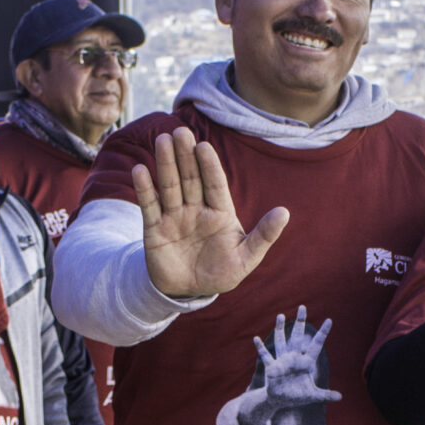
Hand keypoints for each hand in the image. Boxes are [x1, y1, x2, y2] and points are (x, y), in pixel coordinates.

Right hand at [136, 128, 289, 299]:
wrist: (189, 292)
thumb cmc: (221, 273)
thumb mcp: (246, 259)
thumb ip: (264, 236)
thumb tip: (285, 212)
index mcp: (220, 212)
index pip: (215, 183)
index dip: (209, 165)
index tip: (204, 146)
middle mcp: (196, 209)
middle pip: (191, 178)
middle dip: (185, 155)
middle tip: (180, 132)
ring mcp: (174, 216)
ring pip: (170, 186)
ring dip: (165, 164)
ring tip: (162, 140)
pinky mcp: (154, 228)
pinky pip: (149, 206)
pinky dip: (144, 189)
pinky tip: (140, 171)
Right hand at [253, 307, 342, 411]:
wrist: (280, 400)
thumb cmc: (297, 396)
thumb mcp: (312, 396)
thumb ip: (325, 395)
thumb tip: (341, 397)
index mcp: (306, 362)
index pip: (316, 344)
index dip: (323, 333)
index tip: (330, 320)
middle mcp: (294, 358)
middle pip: (297, 336)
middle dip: (300, 322)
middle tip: (302, 307)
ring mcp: (282, 361)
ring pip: (281, 341)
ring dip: (280, 329)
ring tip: (280, 315)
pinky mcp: (272, 367)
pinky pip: (266, 356)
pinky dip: (260, 348)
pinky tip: (256, 338)